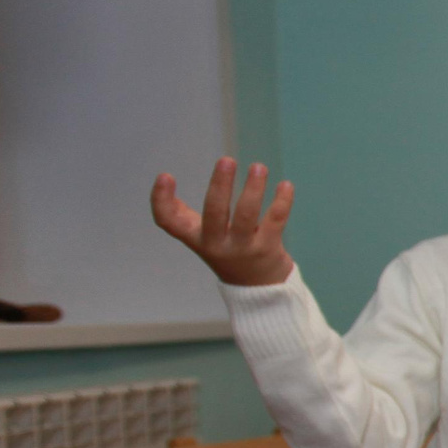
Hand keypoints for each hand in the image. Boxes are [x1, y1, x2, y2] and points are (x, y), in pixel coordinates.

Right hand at [152, 158, 295, 286]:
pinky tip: (286, 185)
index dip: (161, 200)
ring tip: (258, 167)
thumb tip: (163, 181)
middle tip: (226, 160)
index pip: (170, 223)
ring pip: (247, 215)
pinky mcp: (268, 247)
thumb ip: (184, 215)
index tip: (165, 176)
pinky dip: (282, 201)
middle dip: (220, 186)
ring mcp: (243, 247)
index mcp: (196, 238)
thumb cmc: (226, 251)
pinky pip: (275, 220)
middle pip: (214, 213)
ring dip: (253, 189)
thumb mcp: (201, 236)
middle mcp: (217, 244)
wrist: (257, 288)